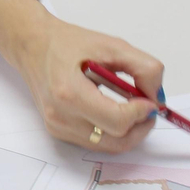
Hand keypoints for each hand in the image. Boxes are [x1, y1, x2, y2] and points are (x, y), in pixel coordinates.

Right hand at [0, 0, 162, 152]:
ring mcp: (58, 127)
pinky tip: (112, 110)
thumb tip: (157, 97)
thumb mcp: (112, 45)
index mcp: (70, 92)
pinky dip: (111, 131)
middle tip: (148, 108)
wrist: (32, 46)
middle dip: (140, 127)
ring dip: (128, 131)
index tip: (149, 99)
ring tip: (131, 108)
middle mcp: (61, 116)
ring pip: (109, 146)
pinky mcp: (58, 132)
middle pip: (116, 141)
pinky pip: (96, 142)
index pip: (117, 121)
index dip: (141, 113)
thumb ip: (143, 68)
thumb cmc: (68, 43)